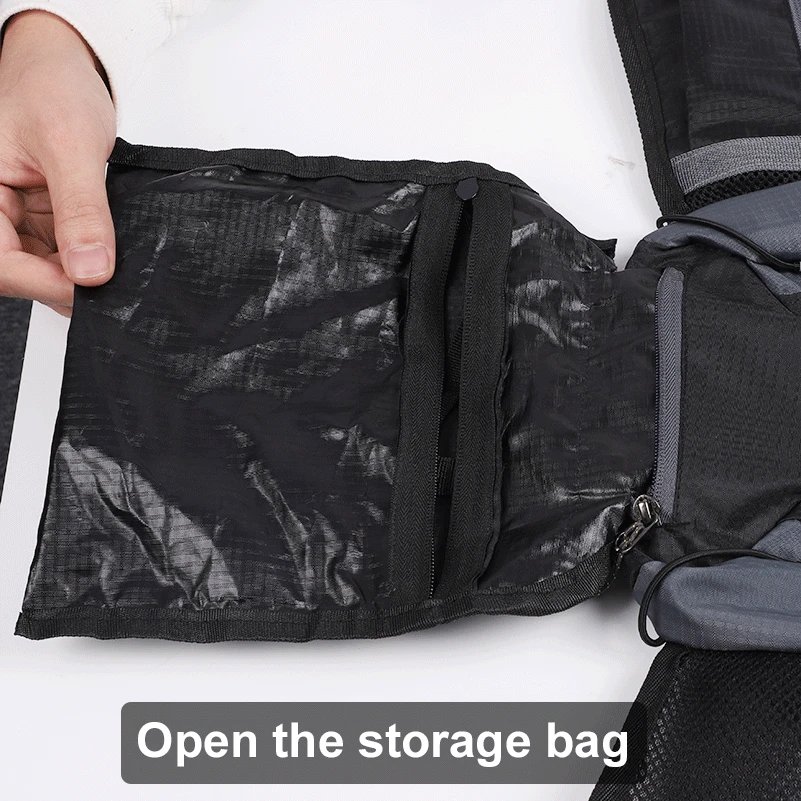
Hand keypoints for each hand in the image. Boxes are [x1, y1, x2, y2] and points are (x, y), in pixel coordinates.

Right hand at [0, 10, 115, 315]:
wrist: (64, 66)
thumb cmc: (51, 86)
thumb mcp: (71, 145)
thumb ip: (81, 210)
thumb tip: (90, 271)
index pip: (1, 265)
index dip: (45, 283)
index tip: (91, 283)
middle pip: (21, 273)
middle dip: (65, 283)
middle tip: (111, 283)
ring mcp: (16, 220)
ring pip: (43, 271)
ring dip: (78, 275)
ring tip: (113, 262)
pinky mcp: (40, 222)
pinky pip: (61, 256)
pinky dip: (86, 260)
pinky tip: (106, 251)